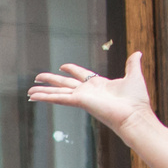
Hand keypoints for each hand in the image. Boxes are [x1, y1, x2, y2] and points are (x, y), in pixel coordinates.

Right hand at [28, 52, 152, 133]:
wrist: (134, 114)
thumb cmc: (136, 100)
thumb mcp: (134, 76)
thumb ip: (132, 64)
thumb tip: (137, 53)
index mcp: (98, 84)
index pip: (81, 74)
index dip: (72, 69)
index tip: (62, 66)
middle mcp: (88, 91)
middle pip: (64, 83)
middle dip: (50, 80)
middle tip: (37, 77)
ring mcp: (82, 97)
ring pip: (58, 91)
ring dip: (43, 91)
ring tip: (29, 90)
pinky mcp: (79, 101)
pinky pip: (59, 98)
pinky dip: (46, 97)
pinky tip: (34, 97)